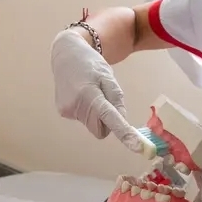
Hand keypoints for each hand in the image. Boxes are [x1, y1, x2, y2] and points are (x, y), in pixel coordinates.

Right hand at [50, 29, 145, 152]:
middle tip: (104, 98)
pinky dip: (86, 111)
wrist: (66, 54)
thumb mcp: (108, 77)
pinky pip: (83, 119)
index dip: (125, 134)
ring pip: (92, 125)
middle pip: (101, 129)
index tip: (138, 147)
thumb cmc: (91, 64)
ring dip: (96, 114)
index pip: (110, 119)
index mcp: (90, 94)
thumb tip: (122, 123)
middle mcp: (76, 106)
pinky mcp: (63, 112)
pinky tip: (80, 94)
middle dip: (107, 121)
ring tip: (89, 91)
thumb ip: (116, 100)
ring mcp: (67, 111)